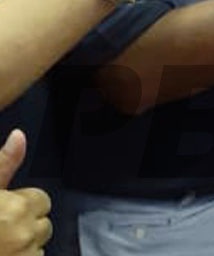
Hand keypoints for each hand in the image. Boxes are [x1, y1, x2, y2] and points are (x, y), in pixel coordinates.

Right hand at [0, 130, 52, 255]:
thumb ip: (3, 163)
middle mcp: (24, 232)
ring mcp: (25, 253)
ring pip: (37, 244)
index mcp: (15, 208)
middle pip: (43, 223)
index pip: (41, 200)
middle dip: (25, 223)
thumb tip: (19, 136)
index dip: (22, 203)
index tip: (4, 208)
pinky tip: (3, 252)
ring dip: (23, 244)